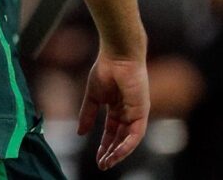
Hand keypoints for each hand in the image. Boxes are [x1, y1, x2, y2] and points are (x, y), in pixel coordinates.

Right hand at [78, 52, 149, 170]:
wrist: (118, 56)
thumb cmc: (105, 70)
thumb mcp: (93, 97)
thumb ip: (87, 114)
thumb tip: (80, 133)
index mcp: (116, 108)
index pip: (111, 132)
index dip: (104, 145)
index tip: (97, 157)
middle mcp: (128, 113)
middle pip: (120, 138)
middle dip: (110, 152)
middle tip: (101, 165)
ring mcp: (136, 113)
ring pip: (128, 140)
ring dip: (118, 153)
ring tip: (107, 163)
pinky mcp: (142, 112)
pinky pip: (135, 134)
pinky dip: (127, 145)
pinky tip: (117, 153)